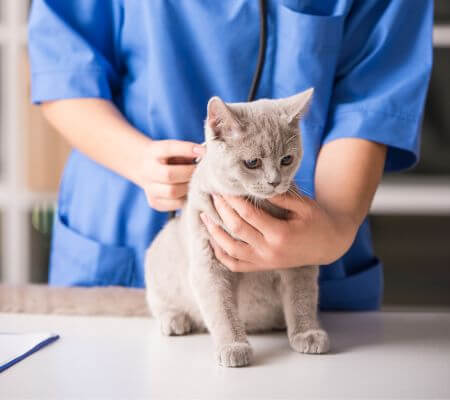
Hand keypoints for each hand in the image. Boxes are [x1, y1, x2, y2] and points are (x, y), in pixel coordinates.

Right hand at [138, 140, 204, 210]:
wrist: (144, 168)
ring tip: (197, 183)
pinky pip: (175, 204)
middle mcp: (148, 170)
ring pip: (172, 192)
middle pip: (169, 175)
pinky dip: (186, 199)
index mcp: (154, 152)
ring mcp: (150, 189)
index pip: (169, 148)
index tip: (203, 151)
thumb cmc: (167, 158)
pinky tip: (191, 192)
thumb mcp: (175, 150)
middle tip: (202, 172)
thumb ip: (189, 152)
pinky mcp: (155, 202)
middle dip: (190, 173)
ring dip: (189, 188)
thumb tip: (207, 156)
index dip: (187, 149)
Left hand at [200, 193, 357, 271]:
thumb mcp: (304, 205)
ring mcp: (264, 261)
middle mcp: (269, 251)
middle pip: (236, 229)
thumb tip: (256, 187)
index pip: (248, 214)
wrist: (329, 245)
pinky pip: (236, 265)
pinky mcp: (262, 266)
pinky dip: (221, 254)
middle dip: (222, 211)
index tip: (225, 188)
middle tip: (214, 195)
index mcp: (280, 234)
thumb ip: (280, 197)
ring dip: (215, 233)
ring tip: (205, 216)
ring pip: (231, 250)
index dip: (234, 200)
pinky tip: (213, 240)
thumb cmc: (317, 221)